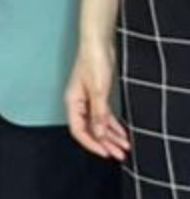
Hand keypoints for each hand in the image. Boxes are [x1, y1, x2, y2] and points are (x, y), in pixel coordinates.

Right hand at [68, 35, 130, 159]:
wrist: (98, 44)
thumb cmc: (93, 62)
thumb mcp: (98, 91)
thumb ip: (98, 114)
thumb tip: (100, 134)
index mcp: (72, 102)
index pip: (79, 130)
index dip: (92, 143)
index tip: (106, 153)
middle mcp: (78, 104)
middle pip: (90, 130)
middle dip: (105, 144)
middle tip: (120, 155)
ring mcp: (88, 101)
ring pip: (99, 125)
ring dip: (111, 137)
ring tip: (125, 147)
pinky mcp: (98, 97)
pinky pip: (104, 117)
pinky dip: (113, 126)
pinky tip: (122, 134)